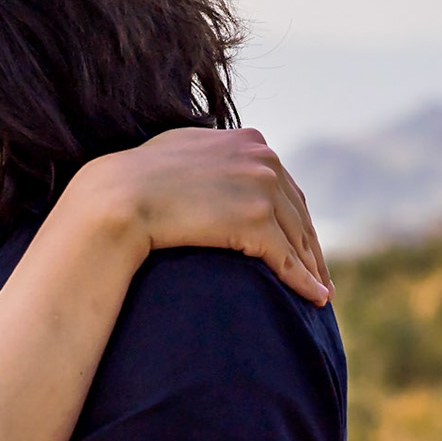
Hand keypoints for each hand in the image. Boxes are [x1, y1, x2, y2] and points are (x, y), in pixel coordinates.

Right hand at [67, 128, 330, 303]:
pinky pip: (287, 259)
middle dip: (310, 247)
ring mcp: (262, 189)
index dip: (295, 219)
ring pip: (298, 238)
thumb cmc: (139, 176)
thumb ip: (211, 152)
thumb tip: (216, 162)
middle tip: (319, 275)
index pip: (285, 186)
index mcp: (251, 141)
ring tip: (321, 293)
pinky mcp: (256, 222)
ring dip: (312, 269)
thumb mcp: (184, 146)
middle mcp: (264, 160)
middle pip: (298, 213)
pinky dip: (304, 282)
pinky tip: (316, 299)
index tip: (302, 241)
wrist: (120, 195)